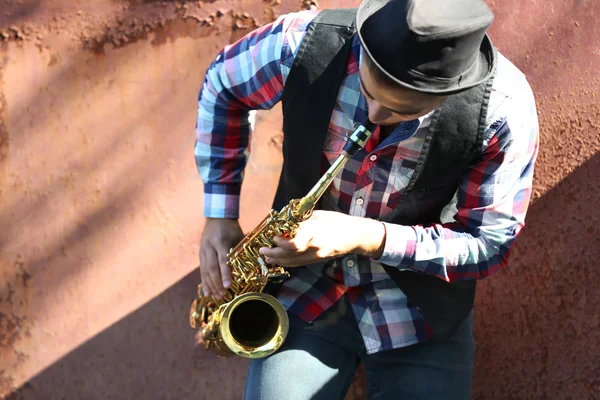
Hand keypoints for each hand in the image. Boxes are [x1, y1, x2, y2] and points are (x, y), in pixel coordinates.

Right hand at [199, 218, 243, 298]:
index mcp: (220, 241)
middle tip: (223, 295)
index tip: (229, 286)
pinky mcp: (200, 253)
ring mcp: (203, 250)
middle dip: (217, 283)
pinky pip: (202, 269)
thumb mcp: (238, 237)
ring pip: (205, 270)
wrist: (217, 216)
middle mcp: (209, 247)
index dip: (225, 274)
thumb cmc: (232, 228)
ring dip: (211, 285)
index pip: (222, 261)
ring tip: (216, 296)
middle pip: (212, 268)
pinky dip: (204, 281)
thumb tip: (246, 269)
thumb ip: (239, 252)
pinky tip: (207, 292)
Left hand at [259, 210, 385, 267]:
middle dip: (273, 254)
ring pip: (293, 262)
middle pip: (290, 255)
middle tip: (262, 251)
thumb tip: (283, 221)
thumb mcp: (318, 216)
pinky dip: (287, 262)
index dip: (280, 243)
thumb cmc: (337, 222)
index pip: (294, 244)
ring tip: (266, 257)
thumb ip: (301, 221)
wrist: (354, 236)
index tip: (272, 237)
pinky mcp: (317, 260)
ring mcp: (316, 256)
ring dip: (278, 260)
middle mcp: (315, 248)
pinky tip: (279, 260)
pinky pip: (299, 263)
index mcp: (315, 234)